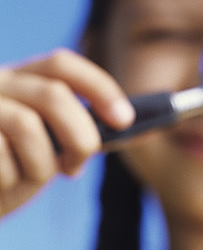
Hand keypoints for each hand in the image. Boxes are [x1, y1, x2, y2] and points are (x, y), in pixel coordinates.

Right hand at [0, 48, 134, 216]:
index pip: (62, 64)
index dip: (99, 87)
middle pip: (53, 94)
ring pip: (27, 126)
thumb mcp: (46, 150)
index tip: (125, 119)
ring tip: (33, 179)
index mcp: (17, 79)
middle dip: (80, 136)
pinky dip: (10, 179)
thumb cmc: (6, 174)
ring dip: (43, 164)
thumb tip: (141, 130)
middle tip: (79, 165)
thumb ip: (81, 135)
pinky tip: (1, 185)